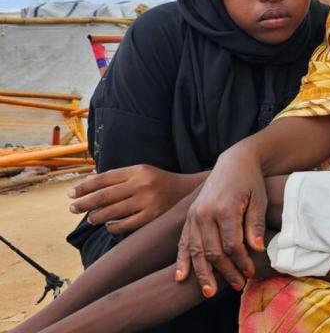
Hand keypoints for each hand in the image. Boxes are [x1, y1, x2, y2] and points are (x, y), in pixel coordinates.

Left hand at [68, 165, 200, 233]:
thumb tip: (90, 182)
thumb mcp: (143, 172)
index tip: (71, 193)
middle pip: (104, 196)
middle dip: (84, 203)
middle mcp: (142, 184)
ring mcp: (147, 202)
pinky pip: (124, 225)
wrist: (190, 192)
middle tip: (72, 208)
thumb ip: (120, 176)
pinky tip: (109, 225)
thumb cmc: (161, 182)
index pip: (104, 179)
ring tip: (91, 218)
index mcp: (138, 171)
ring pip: (112, 212)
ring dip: (96, 216)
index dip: (85, 186)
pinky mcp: (152, 217)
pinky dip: (113, 226)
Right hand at [174, 146, 265, 296]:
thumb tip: (256, 250)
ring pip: (196, 251)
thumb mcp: (259, 199)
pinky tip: (180, 278)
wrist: (234, 162)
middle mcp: (205, 213)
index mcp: (224, 208)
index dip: (241, 262)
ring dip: (202, 273)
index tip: (251, 273)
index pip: (232, 245)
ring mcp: (194, 216)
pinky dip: (182, 261)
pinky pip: (183, 243)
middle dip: (225, 272)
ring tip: (209, 292)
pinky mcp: (189, 218)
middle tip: (238, 286)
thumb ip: (256, 224)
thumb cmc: (250, 181)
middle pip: (213, 251)